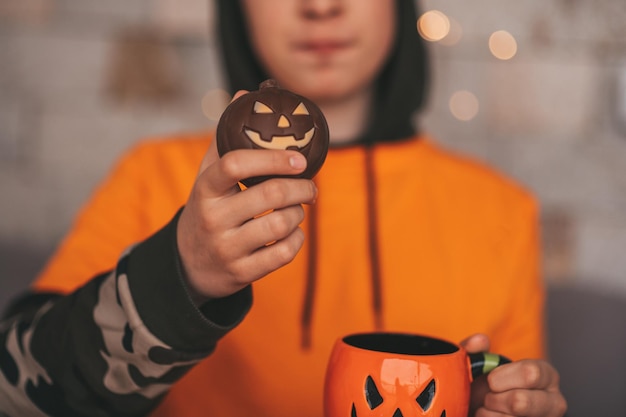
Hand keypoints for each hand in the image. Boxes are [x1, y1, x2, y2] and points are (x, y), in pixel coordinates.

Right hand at [177, 92, 317, 300]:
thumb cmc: (208, 209)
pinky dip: (297, 240)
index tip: (300, 158)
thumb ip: (226, 138)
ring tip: (297, 209)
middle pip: (271, 194)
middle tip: (311, 186)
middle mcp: (213, 218)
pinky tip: (293, 233)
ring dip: (299, 213)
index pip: (235, 163)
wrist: (189, 264)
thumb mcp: (208, 176)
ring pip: (281, 223)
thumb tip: (246, 93)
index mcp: (205, 189)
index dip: (273, 157)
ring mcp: (227, 248)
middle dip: (302, 187)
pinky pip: (284, 253)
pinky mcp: (241, 273)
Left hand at [461, 334, 566, 416]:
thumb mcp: (480, 364)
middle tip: (488, 398)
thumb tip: (480, 341)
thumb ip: (475, 350)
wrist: (487, 408)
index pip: (530, 373)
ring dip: (488, 414)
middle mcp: (554, 402)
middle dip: (494, 399)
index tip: (491, 381)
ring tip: (486, 410)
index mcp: (546, 375)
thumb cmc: (488, 386)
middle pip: (520, 402)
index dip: (503, 377)